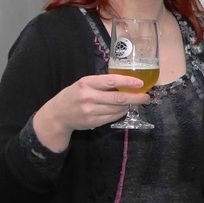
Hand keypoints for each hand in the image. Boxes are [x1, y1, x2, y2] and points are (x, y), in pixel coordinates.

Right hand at [32, 74, 150, 151]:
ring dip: (129, 105)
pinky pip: (113, 117)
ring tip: (136, 102)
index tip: (140, 83)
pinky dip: (121, 113)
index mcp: (86, 83)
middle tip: (146, 96)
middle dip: (136, 97)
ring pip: (118, 108)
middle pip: (118, 97)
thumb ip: (101, 83)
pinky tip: (124, 109)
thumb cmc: (73, 95)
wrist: (57, 114)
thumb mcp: (83, 84)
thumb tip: (126, 82)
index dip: (128, 82)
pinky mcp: (93, 122)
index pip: (111, 81)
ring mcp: (90, 111)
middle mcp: (88, 97)